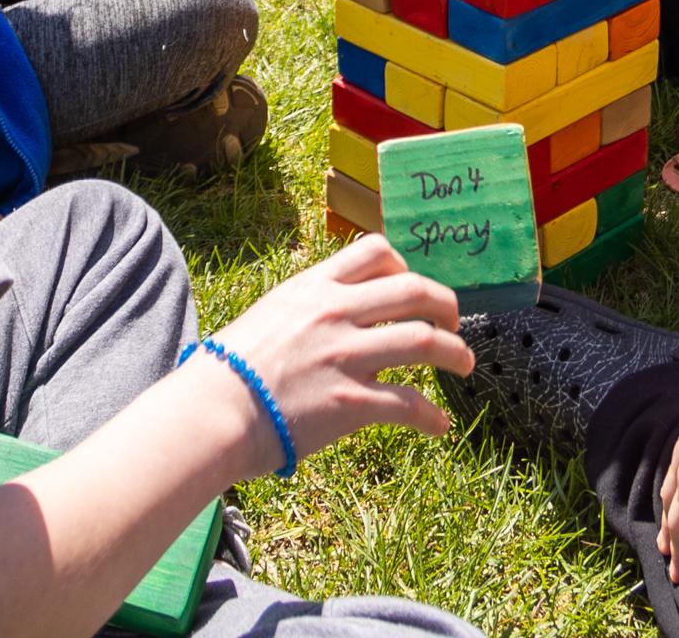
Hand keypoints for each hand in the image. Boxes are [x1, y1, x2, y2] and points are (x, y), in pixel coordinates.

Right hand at [197, 233, 472, 475]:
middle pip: (414, 291)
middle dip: (445, 304)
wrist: (213, 412)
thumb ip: (305, 309)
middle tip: (454, 321)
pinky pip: (410, 404)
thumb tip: (329, 317)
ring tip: (465, 365)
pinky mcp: (352, 402)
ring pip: (425, 341)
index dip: (405, 266)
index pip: (375, 251)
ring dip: (455, 353)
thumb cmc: (227, 371)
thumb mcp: (268, 315)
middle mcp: (336, 313)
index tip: (413, 286)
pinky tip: (439, 426)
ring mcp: (346, 356)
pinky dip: (432, 416)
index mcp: (314, 288)